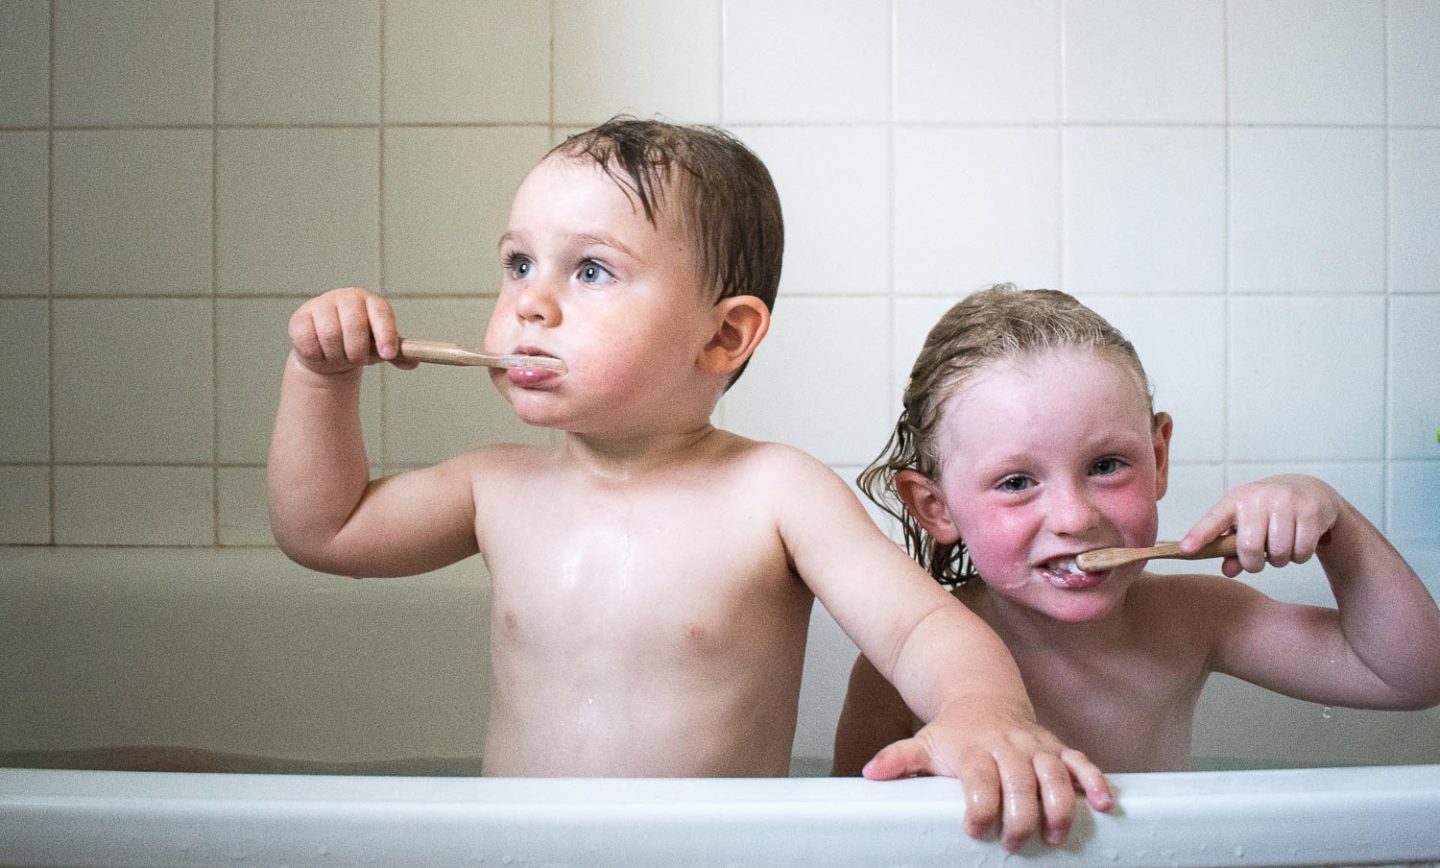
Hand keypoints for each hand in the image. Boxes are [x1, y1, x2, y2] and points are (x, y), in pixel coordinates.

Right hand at [288, 287, 416, 375]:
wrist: (328, 350)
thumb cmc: (359, 345)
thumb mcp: (380, 349)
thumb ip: (397, 355)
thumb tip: (412, 363)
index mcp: (371, 302)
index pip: (381, 314)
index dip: (386, 334)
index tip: (388, 354)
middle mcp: (347, 297)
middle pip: (354, 326)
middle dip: (357, 351)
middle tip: (356, 360)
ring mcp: (321, 304)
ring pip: (330, 336)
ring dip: (337, 356)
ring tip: (339, 356)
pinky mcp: (300, 317)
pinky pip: (309, 341)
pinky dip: (318, 355)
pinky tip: (321, 353)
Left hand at [861, 706, 1112, 850]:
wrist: (981, 694)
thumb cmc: (952, 732)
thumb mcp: (922, 742)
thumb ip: (898, 759)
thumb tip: (869, 774)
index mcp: (973, 749)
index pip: (980, 779)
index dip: (980, 806)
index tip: (976, 830)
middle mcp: (1008, 746)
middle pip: (1020, 780)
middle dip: (1022, 815)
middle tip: (1018, 844)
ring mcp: (1036, 746)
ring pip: (1054, 773)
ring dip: (1060, 804)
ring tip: (1058, 834)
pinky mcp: (1057, 748)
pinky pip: (1081, 762)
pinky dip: (1094, 781)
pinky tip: (1104, 805)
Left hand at [1181, 474, 1340, 576]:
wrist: (1307, 489)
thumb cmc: (1267, 511)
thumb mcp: (1244, 524)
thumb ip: (1231, 549)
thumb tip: (1228, 571)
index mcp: (1235, 500)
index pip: (1213, 520)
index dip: (1198, 536)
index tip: (1185, 550)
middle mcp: (1258, 498)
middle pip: (1249, 547)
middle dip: (1254, 564)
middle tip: (1259, 561)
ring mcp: (1286, 502)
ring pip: (1279, 552)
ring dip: (1280, 561)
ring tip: (1280, 549)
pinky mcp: (1310, 511)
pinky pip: (1302, 551)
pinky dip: (1300, 556)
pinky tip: (1298, 544)